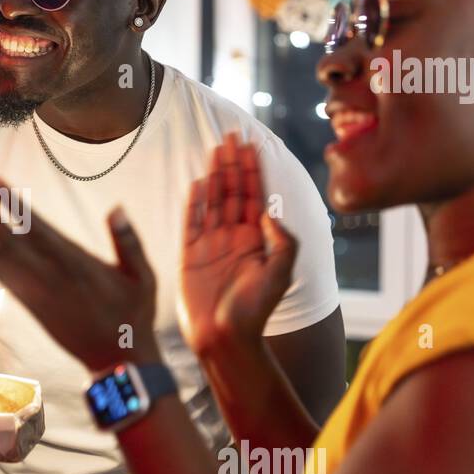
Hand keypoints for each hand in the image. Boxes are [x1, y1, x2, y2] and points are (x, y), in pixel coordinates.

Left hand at [0, 175, 161, 370]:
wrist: (116, 359)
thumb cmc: (133, 314)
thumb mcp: (143, 277)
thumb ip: (129, 242)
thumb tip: (116, 208)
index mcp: (76, 265)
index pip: (35, 227)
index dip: (10, 202)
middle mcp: (50, 278)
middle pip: (7, 236)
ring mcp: (37, 293)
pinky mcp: (31, 306)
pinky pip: (2, 277)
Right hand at [178, 132, 297, 353]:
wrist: (224, 339)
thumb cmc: (254, 312)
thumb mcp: (280, 275)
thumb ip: (282, 241)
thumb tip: (270, 211)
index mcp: (258, 240)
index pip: (256, 196)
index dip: (254, 170)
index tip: (251, 145)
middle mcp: (235, 237)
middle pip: (234, 191)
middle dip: (234, 163)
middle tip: (232, 135)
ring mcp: (211, 244)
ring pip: (214, 201)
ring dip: (215, 174)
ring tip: (216, 148)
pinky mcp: (191, 255)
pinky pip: (192, 222)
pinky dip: (194, 202)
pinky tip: (197, 181)